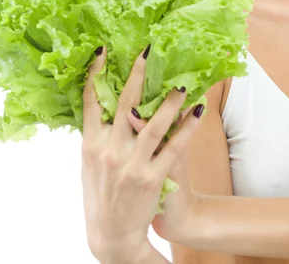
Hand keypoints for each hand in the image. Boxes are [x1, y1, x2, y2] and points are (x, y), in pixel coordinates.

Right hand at [81, 44, 202, 261]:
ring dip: (169, 101)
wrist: (112, 236)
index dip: (96, 75)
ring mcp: (130, 165)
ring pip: (152, 125)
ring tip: (182, 83)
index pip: (91, 103)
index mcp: (90, 145)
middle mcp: (108, 152)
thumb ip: (99, 134)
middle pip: (124, 105)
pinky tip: (198, 111)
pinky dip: (187, 127)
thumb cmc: (102, 195)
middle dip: (137, 75)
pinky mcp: (152, 178)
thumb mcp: (91, 164)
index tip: (104, 51)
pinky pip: (174, 147)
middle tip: (148, 51)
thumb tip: (108, 103)